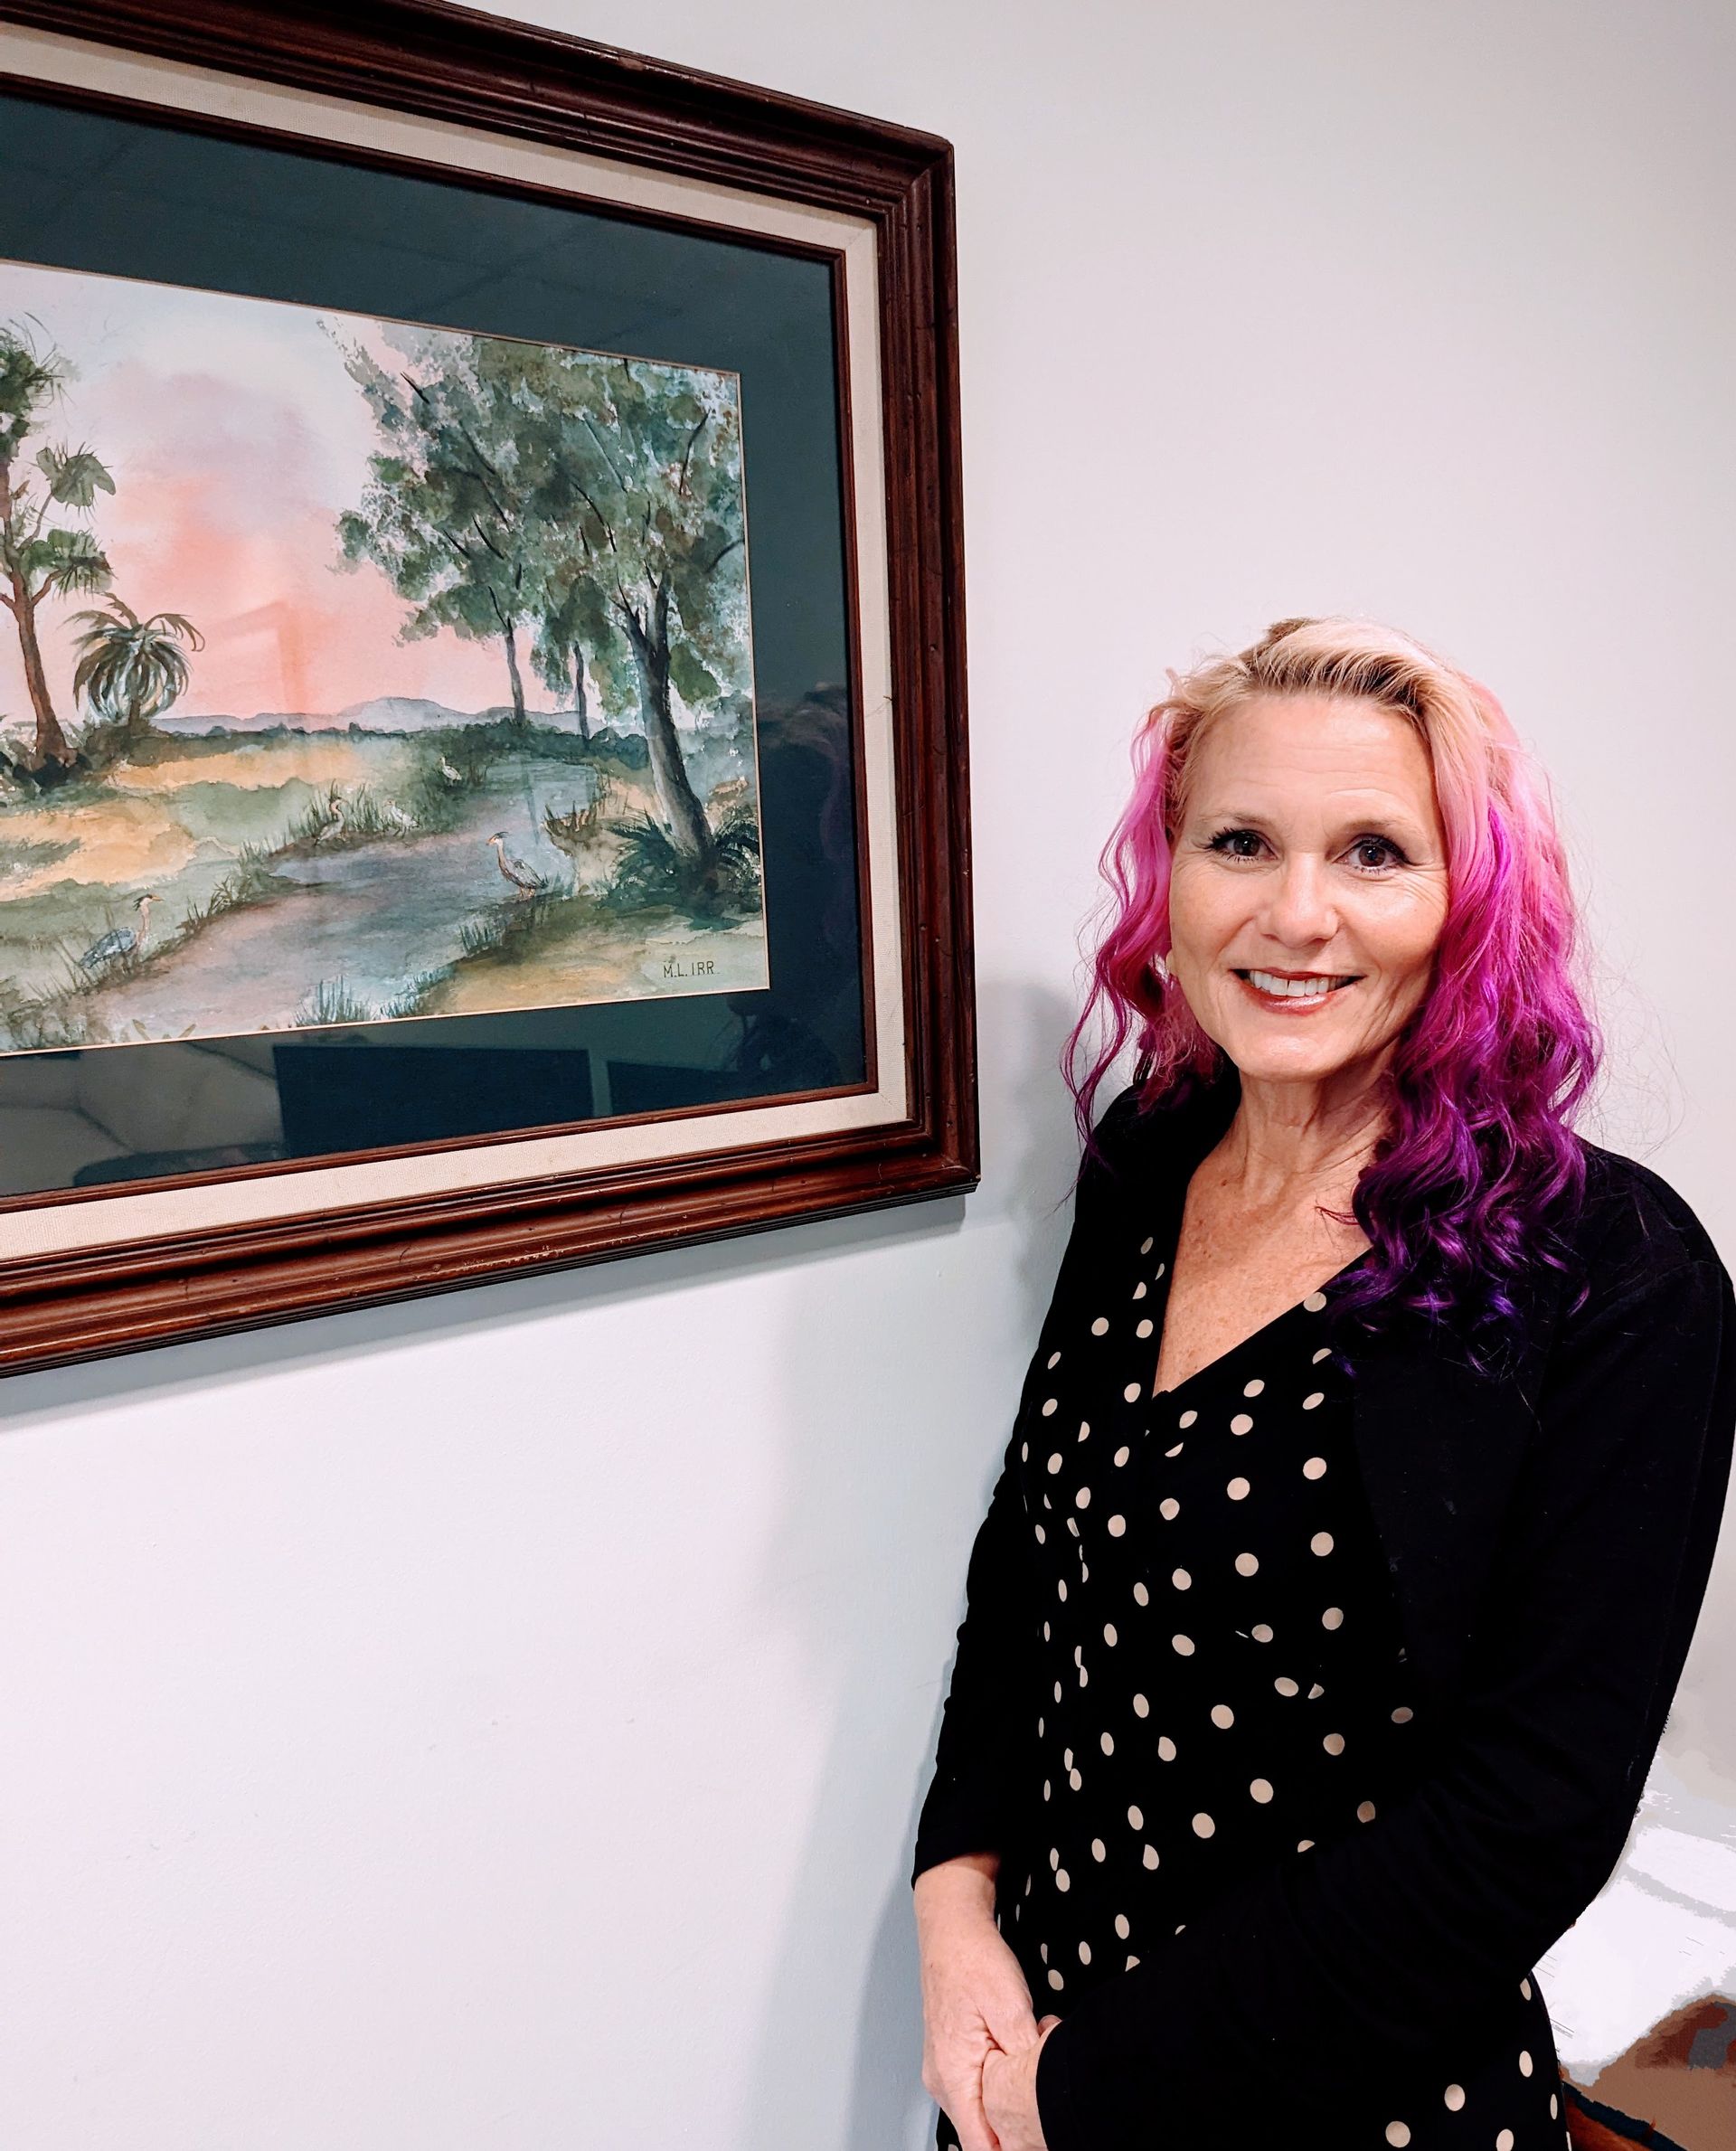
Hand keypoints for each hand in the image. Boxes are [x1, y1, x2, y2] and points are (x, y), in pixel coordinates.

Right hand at [915, 1855, 1044, 2150]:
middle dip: (1021, 2117)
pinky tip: (1021, 2044)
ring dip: (1014, 2092)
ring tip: (1033, 2050)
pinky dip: (1004, 2075)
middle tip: (1045, 2081)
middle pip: (984, 2132)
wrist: (952, 1926)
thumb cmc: (973, 1960)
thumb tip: (1040, 2100)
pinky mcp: (952, 2058)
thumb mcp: (1011, 2008)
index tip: (1039, 2139)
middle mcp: (942, 2081)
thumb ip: (1023, 2061)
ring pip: (985, 2106)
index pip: (981, 2146)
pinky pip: (980, 2085)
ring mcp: (944, 2070)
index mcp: (953, 2075)